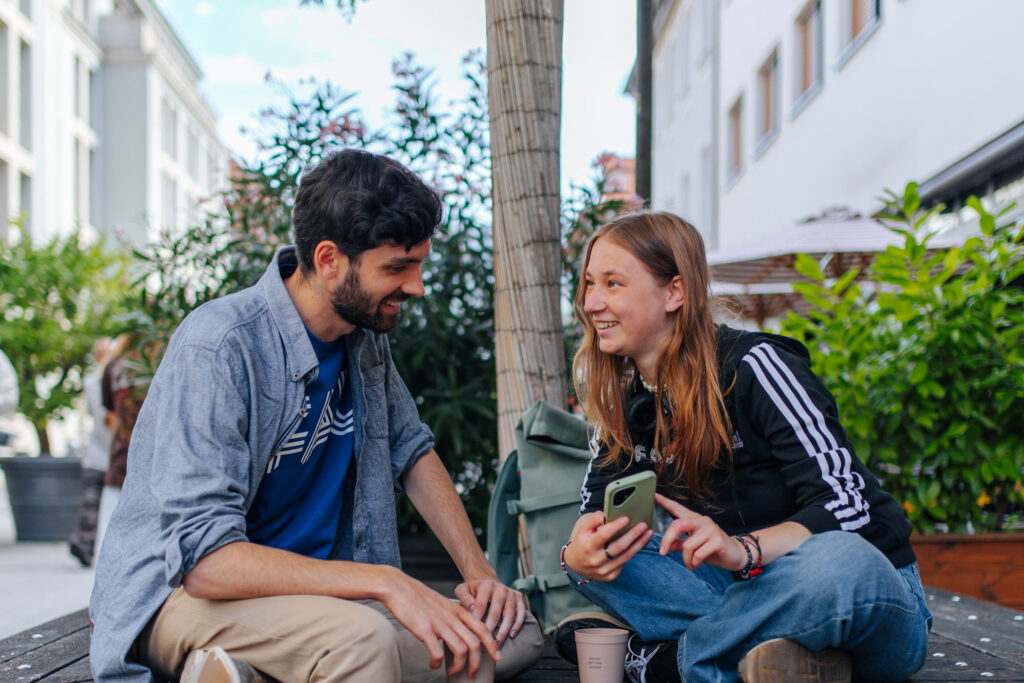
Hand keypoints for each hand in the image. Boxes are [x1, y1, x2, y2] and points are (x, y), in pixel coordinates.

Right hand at [379, 569, 499, 676]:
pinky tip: (433, 664)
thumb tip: (459, 631)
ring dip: (459, 666)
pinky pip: (437, 653)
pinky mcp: (424, 630)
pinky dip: (437, 663)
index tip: (497, 656)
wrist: (399, 588)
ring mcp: (439, 624)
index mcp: (458, 611)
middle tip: (472, 673)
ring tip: (452, 672)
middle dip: (476, 663)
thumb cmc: (419, 597)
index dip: (492, 644)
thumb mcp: (443, 603)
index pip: (482, 628)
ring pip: (460, 650)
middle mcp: (452, 617)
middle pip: (475, 643)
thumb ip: (453, 616)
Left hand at [455, 577, 526, 646]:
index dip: (476, 621)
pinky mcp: (519, 598)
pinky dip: (517, 625)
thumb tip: (471, 609)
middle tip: (484, 642)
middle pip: (495, 613)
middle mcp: (500, 588)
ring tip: (497, 643)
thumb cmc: (473, 590)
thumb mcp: (463, 590)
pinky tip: (511, 635)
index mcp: (486, 585)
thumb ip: (464, 598)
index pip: (481, 606)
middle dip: (490, 629)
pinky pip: (521, 613)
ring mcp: (511, 593)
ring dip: (503, 631)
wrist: (487, 582)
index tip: (472, 634)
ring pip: (509, 615)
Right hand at [564, 510, 652, 581]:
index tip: (627, 518)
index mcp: (587, 546)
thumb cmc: (581, 540)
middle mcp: (595, 560)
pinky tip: (640, 543)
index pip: (603, 535)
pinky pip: (624, 563)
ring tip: (648, 533)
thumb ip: (593, 519)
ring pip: (626, 556)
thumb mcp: (582, 526)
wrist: (574, 563)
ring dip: (639, 544)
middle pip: (618, 547)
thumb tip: (605, 514)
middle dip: (633, 535)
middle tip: (643, 525)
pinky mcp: (610, 576)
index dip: (616, 526)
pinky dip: (633, 552)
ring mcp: (603, 570)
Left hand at [655, 493, 746, 571]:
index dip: (665, 502)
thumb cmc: (712, 550)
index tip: (653, 495)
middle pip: (678, 525)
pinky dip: (695, 563)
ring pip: (687, 545)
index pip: (677, 508)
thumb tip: (664, 545)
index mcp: (694, 519)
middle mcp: (702, 521)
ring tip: (690, 565)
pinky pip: (698, 554)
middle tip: (662, 553)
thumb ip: (678, 543)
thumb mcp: (693, 546)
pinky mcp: (718, 540)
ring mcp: (710, 529)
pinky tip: (697, 565)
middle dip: (666, 540)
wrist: (735, 556)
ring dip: (686, 559)